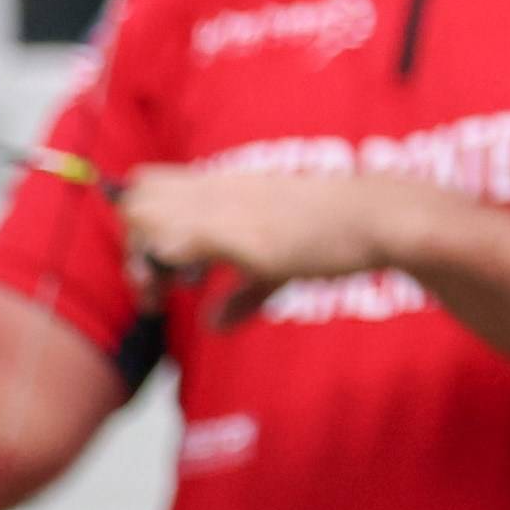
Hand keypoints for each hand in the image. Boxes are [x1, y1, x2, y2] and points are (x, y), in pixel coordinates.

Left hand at [116, 165, 450, 328]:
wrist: (377, 217)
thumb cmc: (335, 233)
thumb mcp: (277, 264)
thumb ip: (241, 294)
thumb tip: (214, 324)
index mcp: (225, 188)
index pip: (146, 185)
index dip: (138, 225)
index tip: (156, 268)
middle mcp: (219, 193)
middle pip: (133, 203)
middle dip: (132, 250)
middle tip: (155, 292)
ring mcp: (230, 212)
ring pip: (145, 218)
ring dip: (143, 261)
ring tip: (163, 297)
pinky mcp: (244, 237)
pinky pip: (184, 239)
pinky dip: (170, 259)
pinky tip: (189, 285)